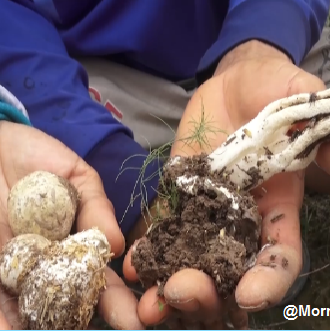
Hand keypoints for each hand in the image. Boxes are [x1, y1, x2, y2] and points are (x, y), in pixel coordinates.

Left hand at [0, 121, 143, 329]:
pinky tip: (10, 330)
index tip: (135, 319)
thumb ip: (97, 207)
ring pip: (31, 308)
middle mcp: (50, 265)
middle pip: (70, 304)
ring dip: (40, 326)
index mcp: (78, 246)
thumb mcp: (77, 177)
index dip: (119, 302)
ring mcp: (17, 270)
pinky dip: (4, 317)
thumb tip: (117, 245)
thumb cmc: (37, 157)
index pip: (102, 280)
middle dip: (84, 322)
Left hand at [123, 40, 329, 327]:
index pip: (281, 256)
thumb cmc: (276, 89)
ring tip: (150, 301)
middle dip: (212, 292)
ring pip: (194, 261)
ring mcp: (208, 211)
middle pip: (232, 272)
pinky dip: (149, 251)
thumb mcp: (303, 102)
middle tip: (184, 292)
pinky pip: (163, 230)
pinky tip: (131, 266)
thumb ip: (325, 130)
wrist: (237, 82)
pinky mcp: (179, 198)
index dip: (271, 280)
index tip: (250, 296)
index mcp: (279, 206)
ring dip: (173, 285)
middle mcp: (244, 218)